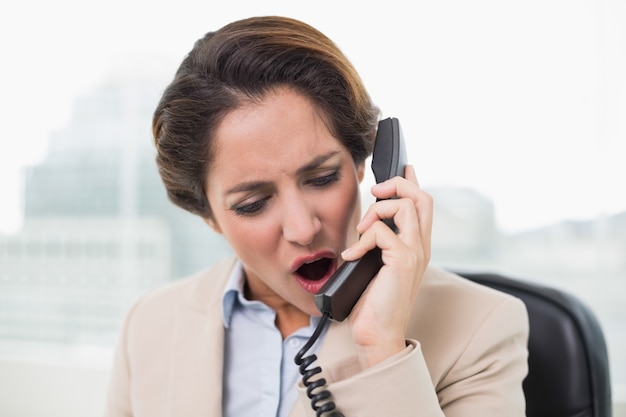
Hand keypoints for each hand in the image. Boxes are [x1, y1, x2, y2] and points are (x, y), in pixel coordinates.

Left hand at [341, 165, 432, 366]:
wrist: (377, 334)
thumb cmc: (373, 303)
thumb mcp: (376, 266)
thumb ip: (377, 244)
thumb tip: (365, 225)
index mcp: (417, 246)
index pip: (423, 204)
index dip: (413, 182)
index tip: (403, 167)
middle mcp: (421, 247)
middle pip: (422, 197)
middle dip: (398, 184)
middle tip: (377, 191)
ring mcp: (415, 253)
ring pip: (405, 206)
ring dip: (377, 210)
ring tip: (361, 231)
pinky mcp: (403, 261)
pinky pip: (382, 231)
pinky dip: (362, 238)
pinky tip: (352, 255)